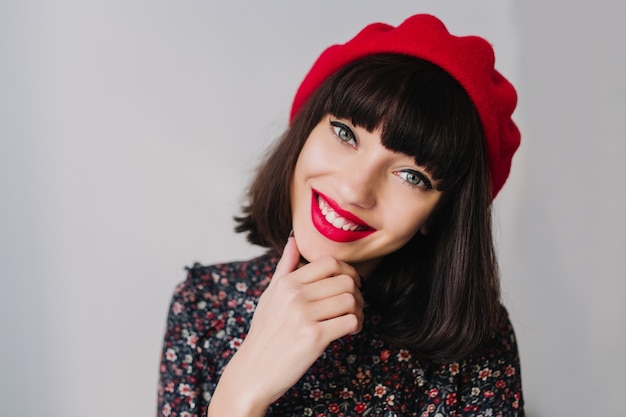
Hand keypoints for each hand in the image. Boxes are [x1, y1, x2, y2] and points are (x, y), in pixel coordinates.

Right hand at [207, 237, 363, 415]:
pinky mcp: (314, 337)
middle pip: (345, 280)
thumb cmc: (264, 334)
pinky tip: (348, 331)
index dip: (347, 271)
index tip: (349, 285)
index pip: (329, 262)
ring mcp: (303, 315)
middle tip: (354, 305)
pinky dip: (355, 325)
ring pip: (350, 299)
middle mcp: (294, 295)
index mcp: (286, 282)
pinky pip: (349, 321)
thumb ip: (284, 267)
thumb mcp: (270, 296)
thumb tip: (293, 240)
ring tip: (351, 319)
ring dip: (358, 310)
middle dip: (357, 292)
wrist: (252, 372)